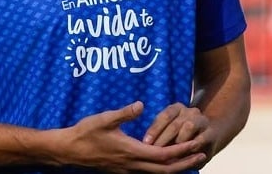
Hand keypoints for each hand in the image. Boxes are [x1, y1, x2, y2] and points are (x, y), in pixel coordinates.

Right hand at [59, 101, 206, 172]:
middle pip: (165, 170)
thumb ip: (124, 113)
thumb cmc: (85, 133)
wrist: (69, 151)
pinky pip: (148, 172)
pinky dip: (162, 168)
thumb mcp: (104, 118)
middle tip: (202, 154)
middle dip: (185, 163)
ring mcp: (127, 170)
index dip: (181, 150)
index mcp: (131, 152)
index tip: (196, 144)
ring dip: (176, 167)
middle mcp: (132, 165)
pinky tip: (166, 161)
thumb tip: (141, 104)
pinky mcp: (123, 169)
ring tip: (190, 159)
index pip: (163, 155)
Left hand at [143, 103, 215, 167]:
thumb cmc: (180, 135)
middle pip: (175, 123)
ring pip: (188, 127)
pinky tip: (183, 156)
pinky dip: (191, 147)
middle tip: (154, 151)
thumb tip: (144, 142)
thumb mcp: (168, 130)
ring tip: (169, 153)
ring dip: (178, 141)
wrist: (206, 137)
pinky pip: (201, 139)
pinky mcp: (211, 134)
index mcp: (177, 108)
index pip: (165, 116)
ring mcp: (202, 121)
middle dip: (164, 139)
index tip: (145, 142)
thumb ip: (159, 132)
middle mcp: (190, 111)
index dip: (155, 129)